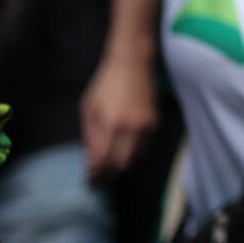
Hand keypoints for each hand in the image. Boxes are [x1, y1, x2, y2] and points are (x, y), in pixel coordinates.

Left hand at [80, 58, 158, 179]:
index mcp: (110, 122)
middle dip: (109, 174)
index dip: (95, 173)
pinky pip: (144, 148)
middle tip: (99, 175)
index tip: (89, 177)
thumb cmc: (106, 84)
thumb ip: (89, 136)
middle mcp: (130, 127)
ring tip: (110, 164)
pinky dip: (133, 154)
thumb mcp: (88, 107)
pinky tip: (123, 150)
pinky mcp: (155, 123)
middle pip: (121, 165)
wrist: (132, 64)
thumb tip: (91, 161)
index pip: (103, 159)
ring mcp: (146, 126)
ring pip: (135, 159)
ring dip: (121, 165)